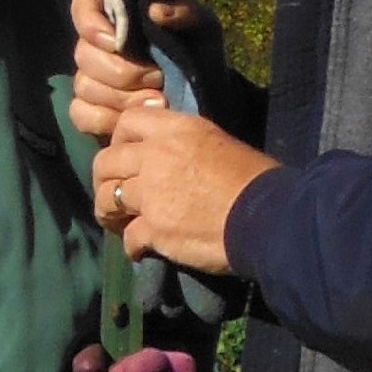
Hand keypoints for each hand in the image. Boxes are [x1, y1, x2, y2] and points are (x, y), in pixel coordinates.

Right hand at [68, 0, 217, 139]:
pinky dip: (106, 120)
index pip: (83, 7)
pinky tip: (132, 121)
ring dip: (121, 98)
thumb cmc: (199, 53)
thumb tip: (155, 11)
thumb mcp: (202, 27)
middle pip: (83, 55)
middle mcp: (95, 44)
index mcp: (115, 14)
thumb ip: (185, 12)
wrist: (204, 95)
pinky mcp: (91, 110)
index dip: (92, 25)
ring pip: (84, 87)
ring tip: (158, 101)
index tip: (118, 43)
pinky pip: (81, 114)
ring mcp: (90, 79)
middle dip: (122, 71)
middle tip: (157, 78)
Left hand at [93, 100, 280, 272]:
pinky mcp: (154, 229)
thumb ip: (185, 145)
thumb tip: (174, 156)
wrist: (268, 217)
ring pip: (106, 198)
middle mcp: (155, 156)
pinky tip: (142, 250)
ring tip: (119, 223)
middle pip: (105, 162)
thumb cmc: (255, 179)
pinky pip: (128, 237)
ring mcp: (150, 194)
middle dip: (103, 179)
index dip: (120, 139)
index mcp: (175, 129)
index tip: (127, 155)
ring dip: (109, 213)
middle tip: (114, 194)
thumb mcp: (218, 143)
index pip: (127, 121)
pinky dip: (133, 246)